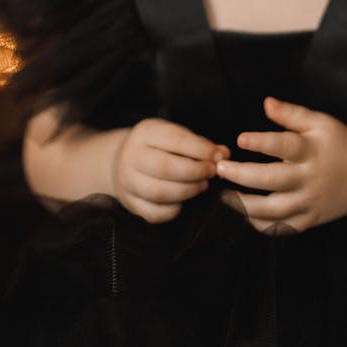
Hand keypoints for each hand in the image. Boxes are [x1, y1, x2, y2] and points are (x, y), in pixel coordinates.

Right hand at [112, 118, 227, 223]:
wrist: (123, 160)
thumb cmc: (159, 147)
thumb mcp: (176, 136)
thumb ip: (200, 144)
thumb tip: (224, 154)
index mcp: (146, 132)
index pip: (175, 140)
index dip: (201, 149)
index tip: (219, 156)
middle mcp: (132, 156)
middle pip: (165, 168)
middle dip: (195, 172)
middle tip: (212, 173)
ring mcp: (127, 181)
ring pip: (159, 192)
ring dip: (187, 191)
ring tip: (202, 186)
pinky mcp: (130, 203)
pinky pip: (154, 213)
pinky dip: (173, 210)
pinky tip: (184, 201)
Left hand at [216, 97, 346, 233]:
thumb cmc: (340, 143)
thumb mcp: (321, 122)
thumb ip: (292, 113)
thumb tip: (266, 102)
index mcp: (311, 151)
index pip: (284, 146)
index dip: (262, 142)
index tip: (240, 139)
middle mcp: (309, 179)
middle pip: (272, 181)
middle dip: (242, 176)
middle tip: (219, 169)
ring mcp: (310, 203)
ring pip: (273, 211)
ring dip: (244, 205)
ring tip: (224, 196)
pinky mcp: (310, 219)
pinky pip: (282, 228)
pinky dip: (261, 225)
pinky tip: (246, 213)